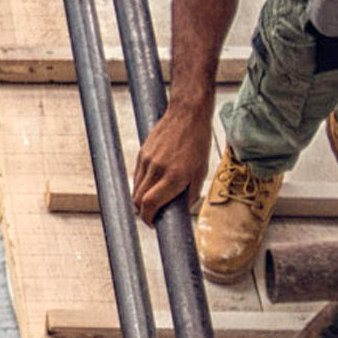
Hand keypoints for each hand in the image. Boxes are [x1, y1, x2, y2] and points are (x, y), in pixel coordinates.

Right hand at [132, 105, 212, 223]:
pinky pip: (136, 176)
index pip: (150, 204)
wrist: (187, 114)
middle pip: (138, 200)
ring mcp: (147, 161)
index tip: (153, 223)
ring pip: (135, 189)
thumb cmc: (198, 141)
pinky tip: (151, 185)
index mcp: (174, 176)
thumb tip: (183, 208)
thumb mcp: (201, 170)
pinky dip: (141, 185)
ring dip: (140, 200)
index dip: (148, 218)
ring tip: (152, 201)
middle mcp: (157, 169)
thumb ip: (191, 192)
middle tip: (153, 215)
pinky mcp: (142, 153)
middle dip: (143, 212)